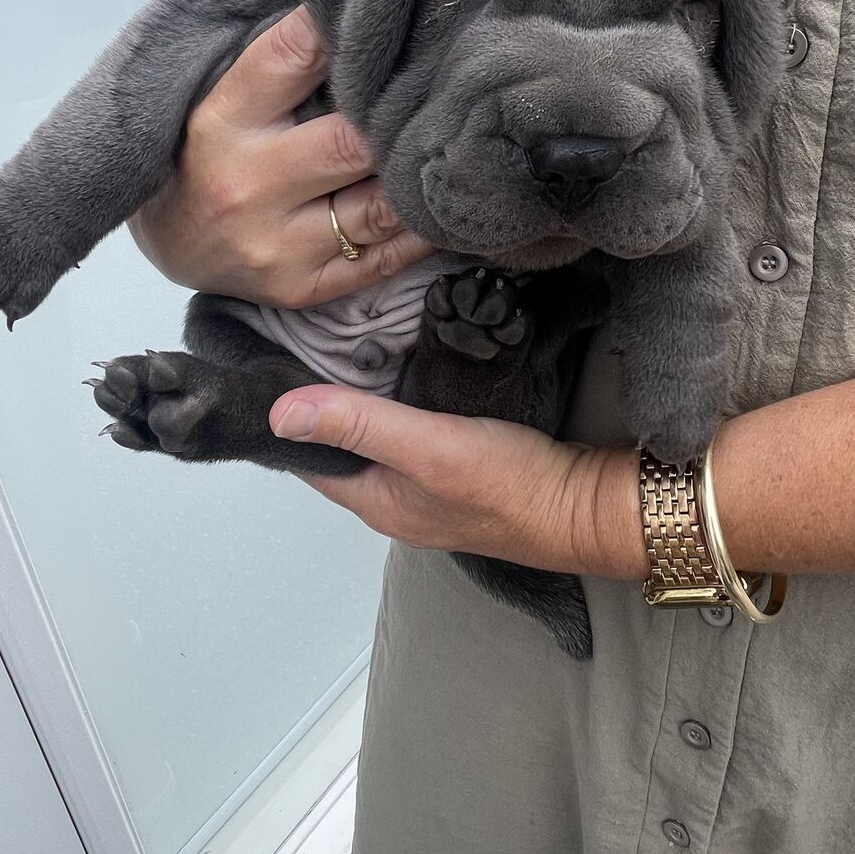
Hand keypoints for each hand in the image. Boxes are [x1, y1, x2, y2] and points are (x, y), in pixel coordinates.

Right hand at [128, 5, 432, 306]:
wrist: (170, 244)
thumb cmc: (212, 152)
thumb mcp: (225, 97)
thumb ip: (285, 60)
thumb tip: (357, 6)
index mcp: (223, 120)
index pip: (292, 57)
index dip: (342, 30)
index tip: (382, 14)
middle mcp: (247, 185)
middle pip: (352, 143)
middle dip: (399, 118)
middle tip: (443, 92)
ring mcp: (276, 245)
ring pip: (380, 207)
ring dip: (418, 177)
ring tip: (450, 148)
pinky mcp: (302, 287)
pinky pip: (385, 258)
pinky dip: (421, 229)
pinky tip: (436, 202)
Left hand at [269, 385, 646, 578]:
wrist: (584, 507)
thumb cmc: (508, 485)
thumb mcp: (425, 446)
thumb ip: (357, 424)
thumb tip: (278, 413)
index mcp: (374, 502)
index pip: (309, 459)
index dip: (288, 418)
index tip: (270, 368)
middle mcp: (394, 501)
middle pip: (340, 449)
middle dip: (321, 406)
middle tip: (308, 346)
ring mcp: (428, 491)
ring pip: (377, 443)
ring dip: (362, 406)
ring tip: (349, 351)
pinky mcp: (461, 474)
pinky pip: (413, 439)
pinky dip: (400, 410)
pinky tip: (408, 379)